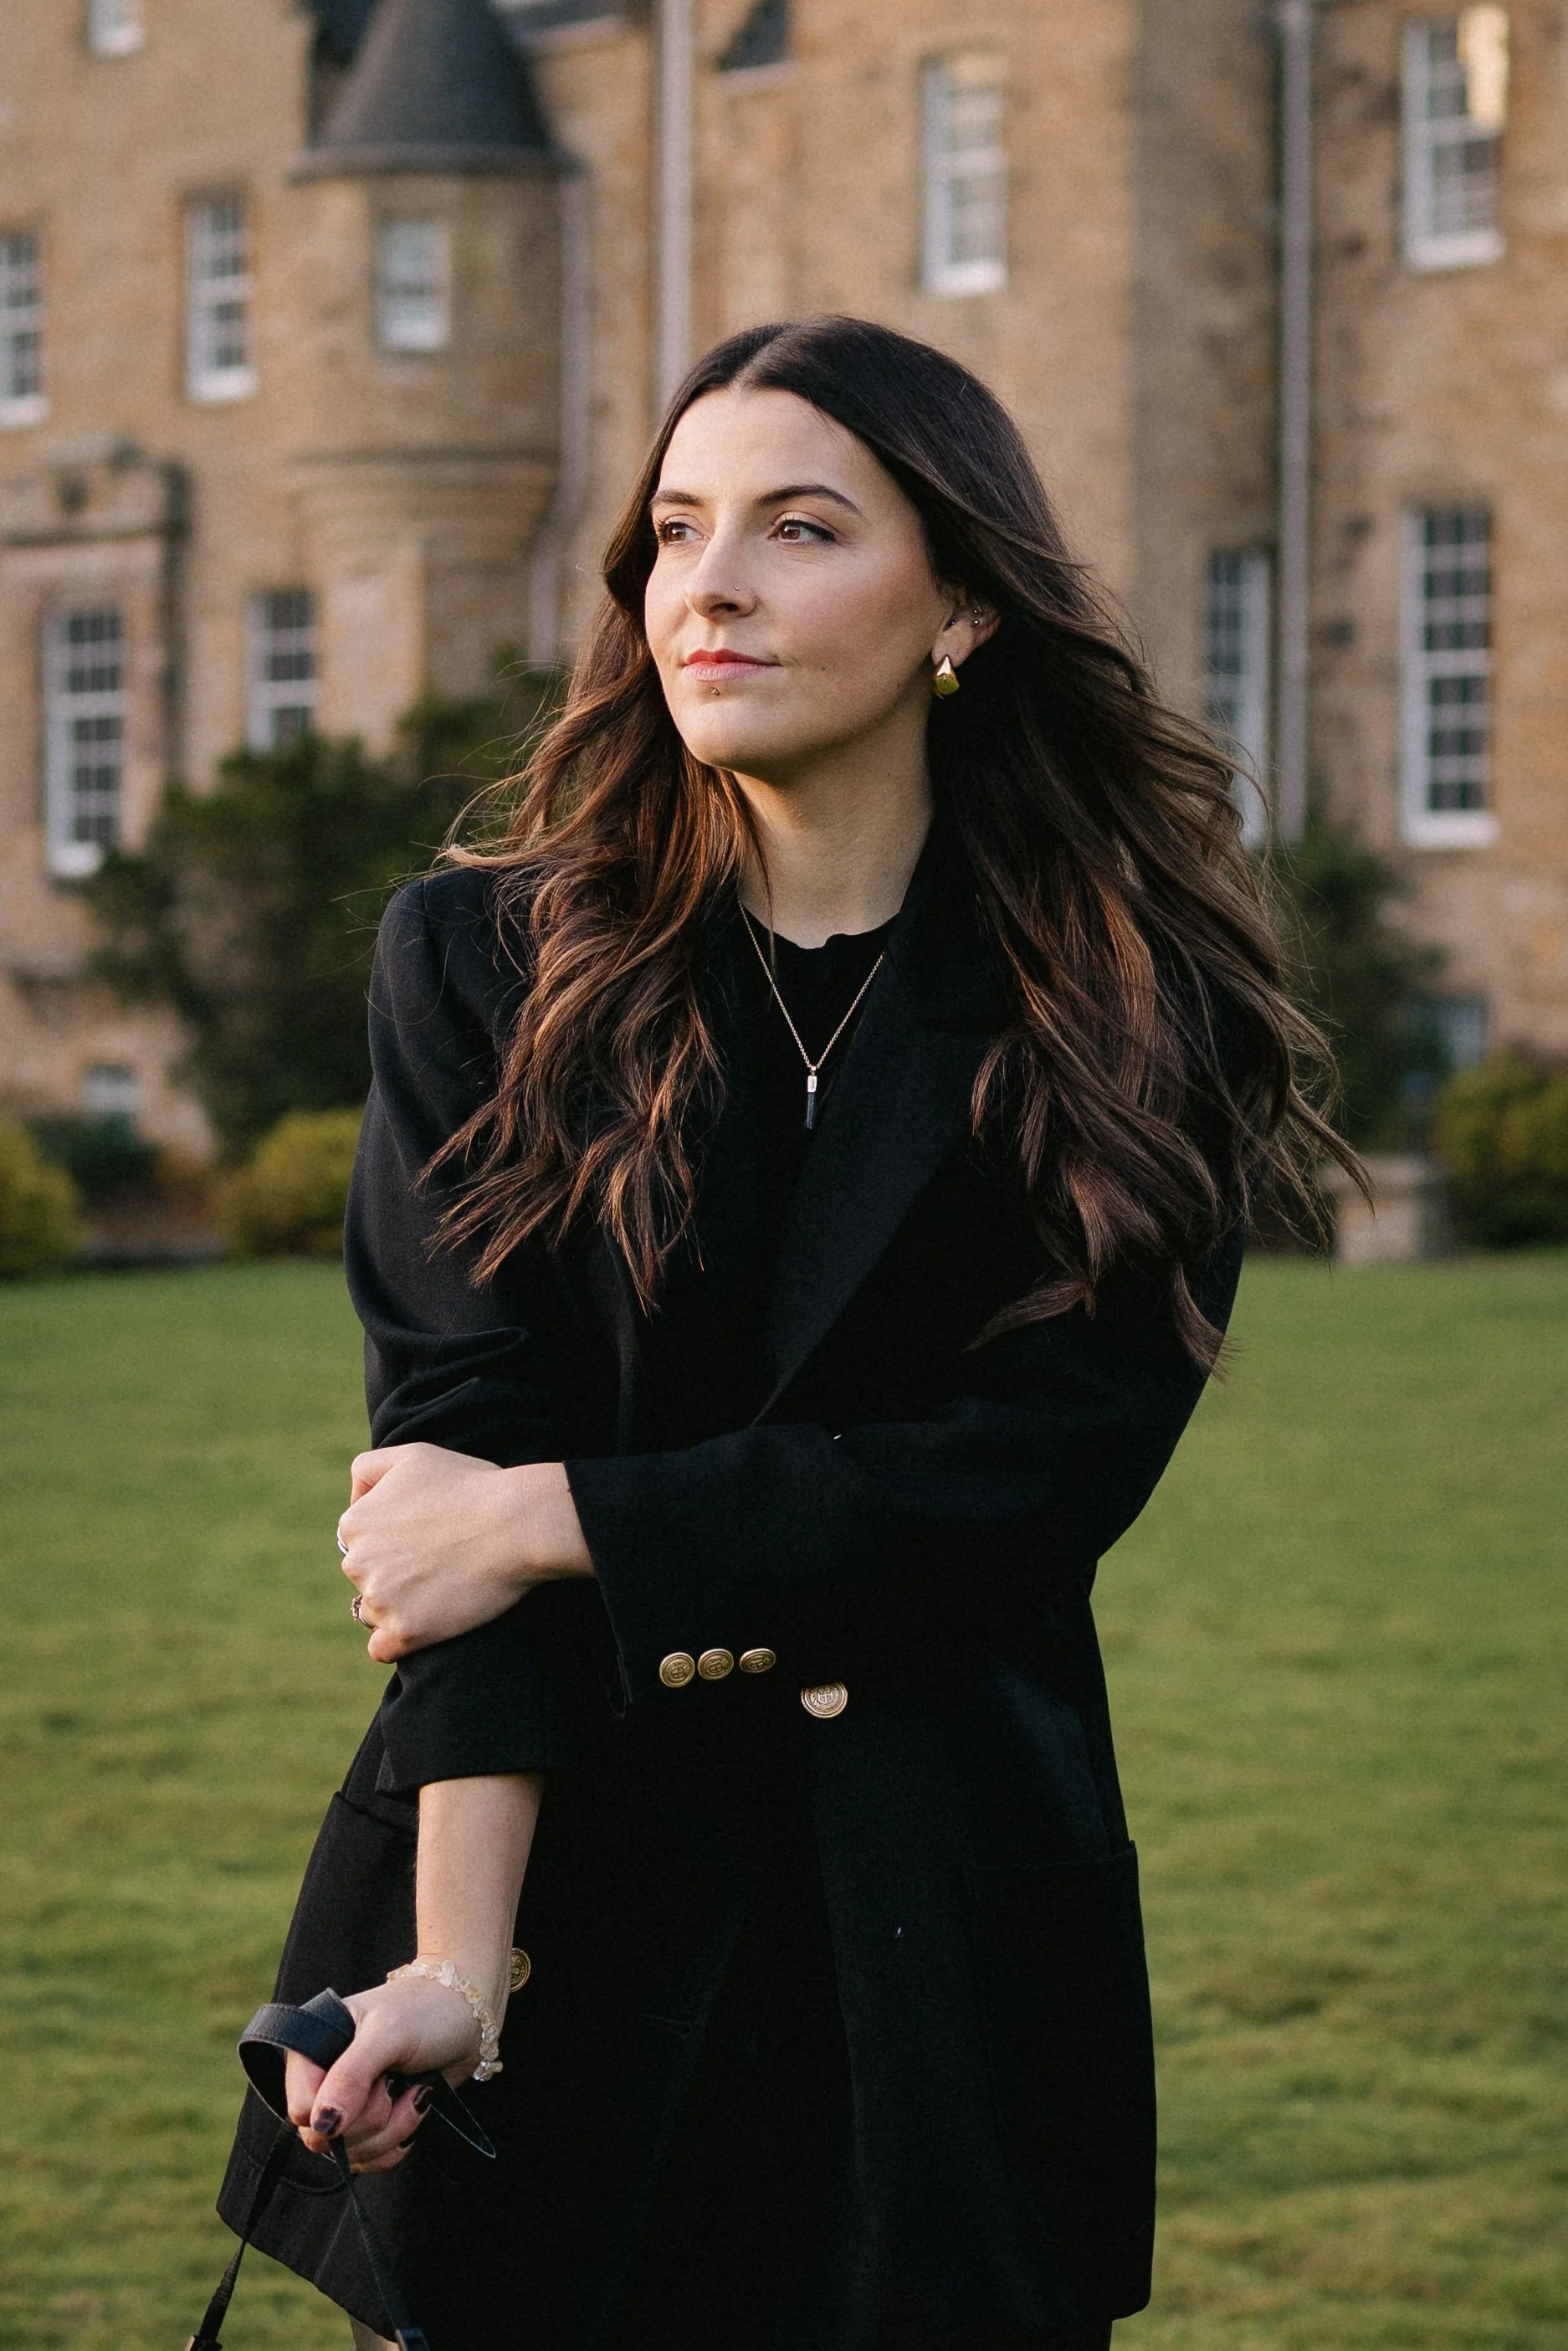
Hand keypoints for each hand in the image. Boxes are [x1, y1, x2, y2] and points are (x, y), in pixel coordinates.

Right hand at [284, 1975, 485, 2175]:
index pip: (300, 2108)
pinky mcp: (371, 2125)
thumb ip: (351, 2076)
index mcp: (313, 2049)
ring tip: (412, 2091)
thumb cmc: (427, 2011)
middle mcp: (323, 2080)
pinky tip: (413, 2109)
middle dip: (372, 2119)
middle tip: (394, 2083)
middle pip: (324, 2139)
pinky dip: (396, 2144)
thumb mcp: (389, 2034)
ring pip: (350, 2153)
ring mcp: (347, 2106)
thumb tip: (322, 2125)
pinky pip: (369, 2161)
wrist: (467, 2017)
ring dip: (391, 2130)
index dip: (335, 2109)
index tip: (374, 2083)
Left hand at [340, 1444, 591, 1661]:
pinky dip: (399, 1640)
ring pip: (375, 1611)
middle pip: (366, 1577)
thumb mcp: (413, 1455)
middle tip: (439, 1561)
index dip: (393, 1540)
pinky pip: (383, 1648)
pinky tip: (427, 1623)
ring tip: (442, 1587)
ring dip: (400, 1605)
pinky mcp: (405, 1632)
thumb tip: (355, 1500)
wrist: (517, 1524)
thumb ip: (368, 1469)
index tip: (426, 1537)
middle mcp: (357, 1563)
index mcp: (354, 1523)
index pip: (359, 1542)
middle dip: (394, 1573)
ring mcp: (380, 1600)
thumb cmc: (471, 1486)